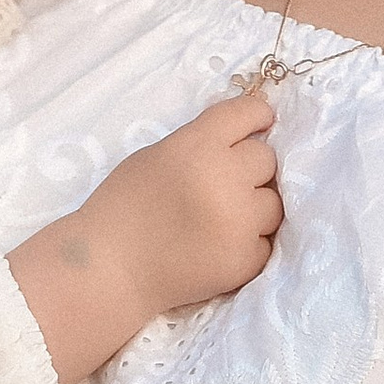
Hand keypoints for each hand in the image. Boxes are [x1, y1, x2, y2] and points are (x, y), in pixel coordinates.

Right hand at [93, 90, 283, 314]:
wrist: (110, 270)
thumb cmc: (123, 206)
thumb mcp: (156, 155)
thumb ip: (200, 143)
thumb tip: (241, 140)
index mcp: (199, 146)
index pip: (247, 113)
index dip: (257, 116)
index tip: (260, 122)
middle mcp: (226, 179)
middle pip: (266, 159)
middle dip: (248, 169)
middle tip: (221, 185)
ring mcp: (240, 222)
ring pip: (273, 203)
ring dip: (253, 208)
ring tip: (221, 220)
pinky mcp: (246, 260)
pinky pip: (265, 241)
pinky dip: (247, 244)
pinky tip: (217, 247)